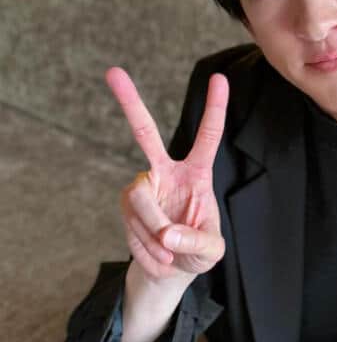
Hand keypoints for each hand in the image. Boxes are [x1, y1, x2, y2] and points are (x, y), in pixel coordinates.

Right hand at [106, 67, 229, 282]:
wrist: (171, 270)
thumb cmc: (198, 252)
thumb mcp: (211, 252)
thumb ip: (195, 242)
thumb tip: (167, 234)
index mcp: (197, 174)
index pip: (207, 137)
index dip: (214, 109)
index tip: (219, 78)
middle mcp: (166, 171)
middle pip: (145, 133)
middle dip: (129, 102)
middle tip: (112, 71)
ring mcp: (143, 186)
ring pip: (141, 202)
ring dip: (155, 236)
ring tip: (170, 254)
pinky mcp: (127, 204)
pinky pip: (133, 225)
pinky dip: (147, 250)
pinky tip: (158, 255)